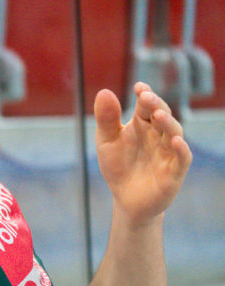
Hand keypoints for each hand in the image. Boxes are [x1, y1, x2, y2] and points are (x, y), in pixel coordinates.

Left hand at [93, 83, 191, 226]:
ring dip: (168, 123)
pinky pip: (182, 158)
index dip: (145, 95)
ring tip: (158, 114)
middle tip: (146, 97)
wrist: (126, 199)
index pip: (146, 106)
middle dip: (156, 105)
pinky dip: (181, 150)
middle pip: (162, 116)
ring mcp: (168, 152)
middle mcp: (159, 135)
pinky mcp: (174, 171)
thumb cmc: (118, 166)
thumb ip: (106, 119)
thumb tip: (104, 91)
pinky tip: (175, 141)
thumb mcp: (106, 141)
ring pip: (173, 133)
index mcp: (143, 125)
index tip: (138, 86)